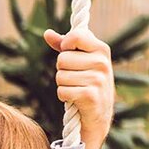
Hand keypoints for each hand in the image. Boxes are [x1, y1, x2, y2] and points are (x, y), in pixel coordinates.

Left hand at [44, 27, 114, 148]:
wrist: (98, 115)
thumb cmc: (87, 83)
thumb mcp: (80, 61)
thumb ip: (64, 46)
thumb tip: (47, 33)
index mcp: (101, 49)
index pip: (76, 35)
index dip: (65, 45)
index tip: (68, 54)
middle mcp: (102, 62)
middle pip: (62, 59)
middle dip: (61, 70)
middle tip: (74, 78)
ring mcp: (98, 79)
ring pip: (60, 76)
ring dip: (62, 85)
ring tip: (75, 89)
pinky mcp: (90, 96)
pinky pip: (62, 91)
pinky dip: (63, 96)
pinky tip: (74, 98)